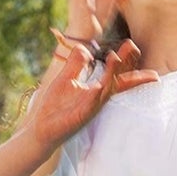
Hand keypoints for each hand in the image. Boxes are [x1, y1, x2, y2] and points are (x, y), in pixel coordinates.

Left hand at [30, 39, 158, 150]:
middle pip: (119, 79)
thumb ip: (76, 63)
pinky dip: (101, 86)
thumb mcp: (66, 79)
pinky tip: (103, 76)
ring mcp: (93, 105)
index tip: (135, 49)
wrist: (42, 128)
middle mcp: (98, 97)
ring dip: (116, 69)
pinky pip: (96, 97)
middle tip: (134, 48)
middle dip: (128, 64)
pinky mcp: (84, 112)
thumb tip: (85, 48)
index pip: (117, 75)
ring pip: (110, 85)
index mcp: (96, 90)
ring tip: (121, 53)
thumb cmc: (54, 107)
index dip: (127, 63)